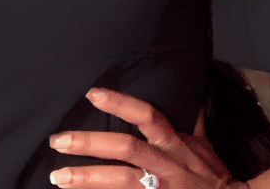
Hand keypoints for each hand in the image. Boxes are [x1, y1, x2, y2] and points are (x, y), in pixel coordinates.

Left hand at [48, 88, 244, 188]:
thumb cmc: (212, 174)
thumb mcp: (202, 143)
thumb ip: (188, 118)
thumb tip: (185, 90)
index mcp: (174, 144)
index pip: (147, 116)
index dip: (121, 103)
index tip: (91, 93)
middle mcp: (164, 165)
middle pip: (125, 149)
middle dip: (90, 144)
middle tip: (58, 140)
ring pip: (119, 181)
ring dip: (86, 179)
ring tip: (57, 177)